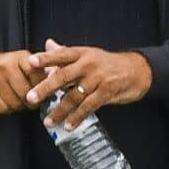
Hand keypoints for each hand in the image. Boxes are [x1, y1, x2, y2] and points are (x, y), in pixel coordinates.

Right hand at [0, 50, 41, 114]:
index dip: (43, 87)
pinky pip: (3, 108)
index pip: (38, 74)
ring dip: (20, 106)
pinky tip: (8, 103)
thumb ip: (41, 69)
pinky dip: (8, 109)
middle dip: (32, 101)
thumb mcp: (23, 61)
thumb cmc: (5, 66)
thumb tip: (57, 77)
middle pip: (27, 92)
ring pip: (15, 102)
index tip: (43, 91)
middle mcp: (5, 65)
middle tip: (32, 101)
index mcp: (19, 57)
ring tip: (20, 101)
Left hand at [29, 41, 153, 128]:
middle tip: (31, 98)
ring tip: (48, 121)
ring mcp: (98, 78)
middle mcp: (89, 64)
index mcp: (82, 53)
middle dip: (45, 88)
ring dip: (60, 110)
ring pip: (74, 96)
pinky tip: (68, 125)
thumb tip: (47, 44)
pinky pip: (89, 106)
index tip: (30, 62)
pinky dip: (77, 117)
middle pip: (63, 76)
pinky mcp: (107, 92)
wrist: (137, 70)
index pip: (61, 54)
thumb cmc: (108, 63)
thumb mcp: (89, 54)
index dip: (45, 58)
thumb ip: (66, 52)